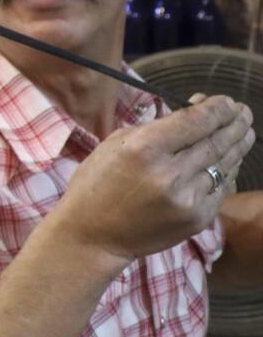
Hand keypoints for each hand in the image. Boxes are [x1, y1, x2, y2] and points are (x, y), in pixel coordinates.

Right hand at [51, 94, 253, 263]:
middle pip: (217, 140)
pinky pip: (221, 188)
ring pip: (225, 164)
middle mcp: (169, 173)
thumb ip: (157, 127)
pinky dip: (226, 172)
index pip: (197, 120)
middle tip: (244, 112)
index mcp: (144, 148)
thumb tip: (195, 111)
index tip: (227, 101)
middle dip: (235, 122)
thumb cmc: (97, 184)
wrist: (92, 235)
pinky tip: (228, 161)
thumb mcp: (115, 144)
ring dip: (238, 145)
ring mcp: (187, 198)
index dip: (219, 107)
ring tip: (244, 132)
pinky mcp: (197, 218)